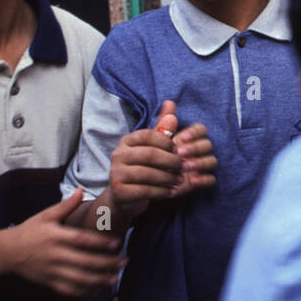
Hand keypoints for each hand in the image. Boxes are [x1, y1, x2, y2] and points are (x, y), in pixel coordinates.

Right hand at [6, 189, 124, 299]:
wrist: (6, 253)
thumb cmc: (29, 231)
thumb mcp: (45, 216)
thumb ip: (66, 205)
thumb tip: (82, 189)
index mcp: (56, 237)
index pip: (82, 240)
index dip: (101, 243)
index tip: (117, 243)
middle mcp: (56, 255)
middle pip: (86, 262)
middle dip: (107, 264)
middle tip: (125, 262)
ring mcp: (52, 271)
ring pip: (80, 280)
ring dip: (100, 280)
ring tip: (116, 278)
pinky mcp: (49, 283)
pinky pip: (70, 291)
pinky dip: (85, 292)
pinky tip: (98, 289)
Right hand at [110, 100, 217, 220]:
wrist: (124, 197)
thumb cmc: (142, 168)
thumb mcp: (152, 147)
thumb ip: (162, 129)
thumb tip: (171, 104)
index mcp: (127, 141)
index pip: (149, 135)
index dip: (167, 142)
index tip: (179, 150)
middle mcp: (118, 154)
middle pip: (150, 154)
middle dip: (171, 161)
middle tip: (184, 166)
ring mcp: (116, 173)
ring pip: (148, 174)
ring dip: (168, 177)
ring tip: (180, 179)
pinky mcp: (119, 191)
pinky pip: (145, 191)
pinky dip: (162, 191)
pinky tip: (172, 192)